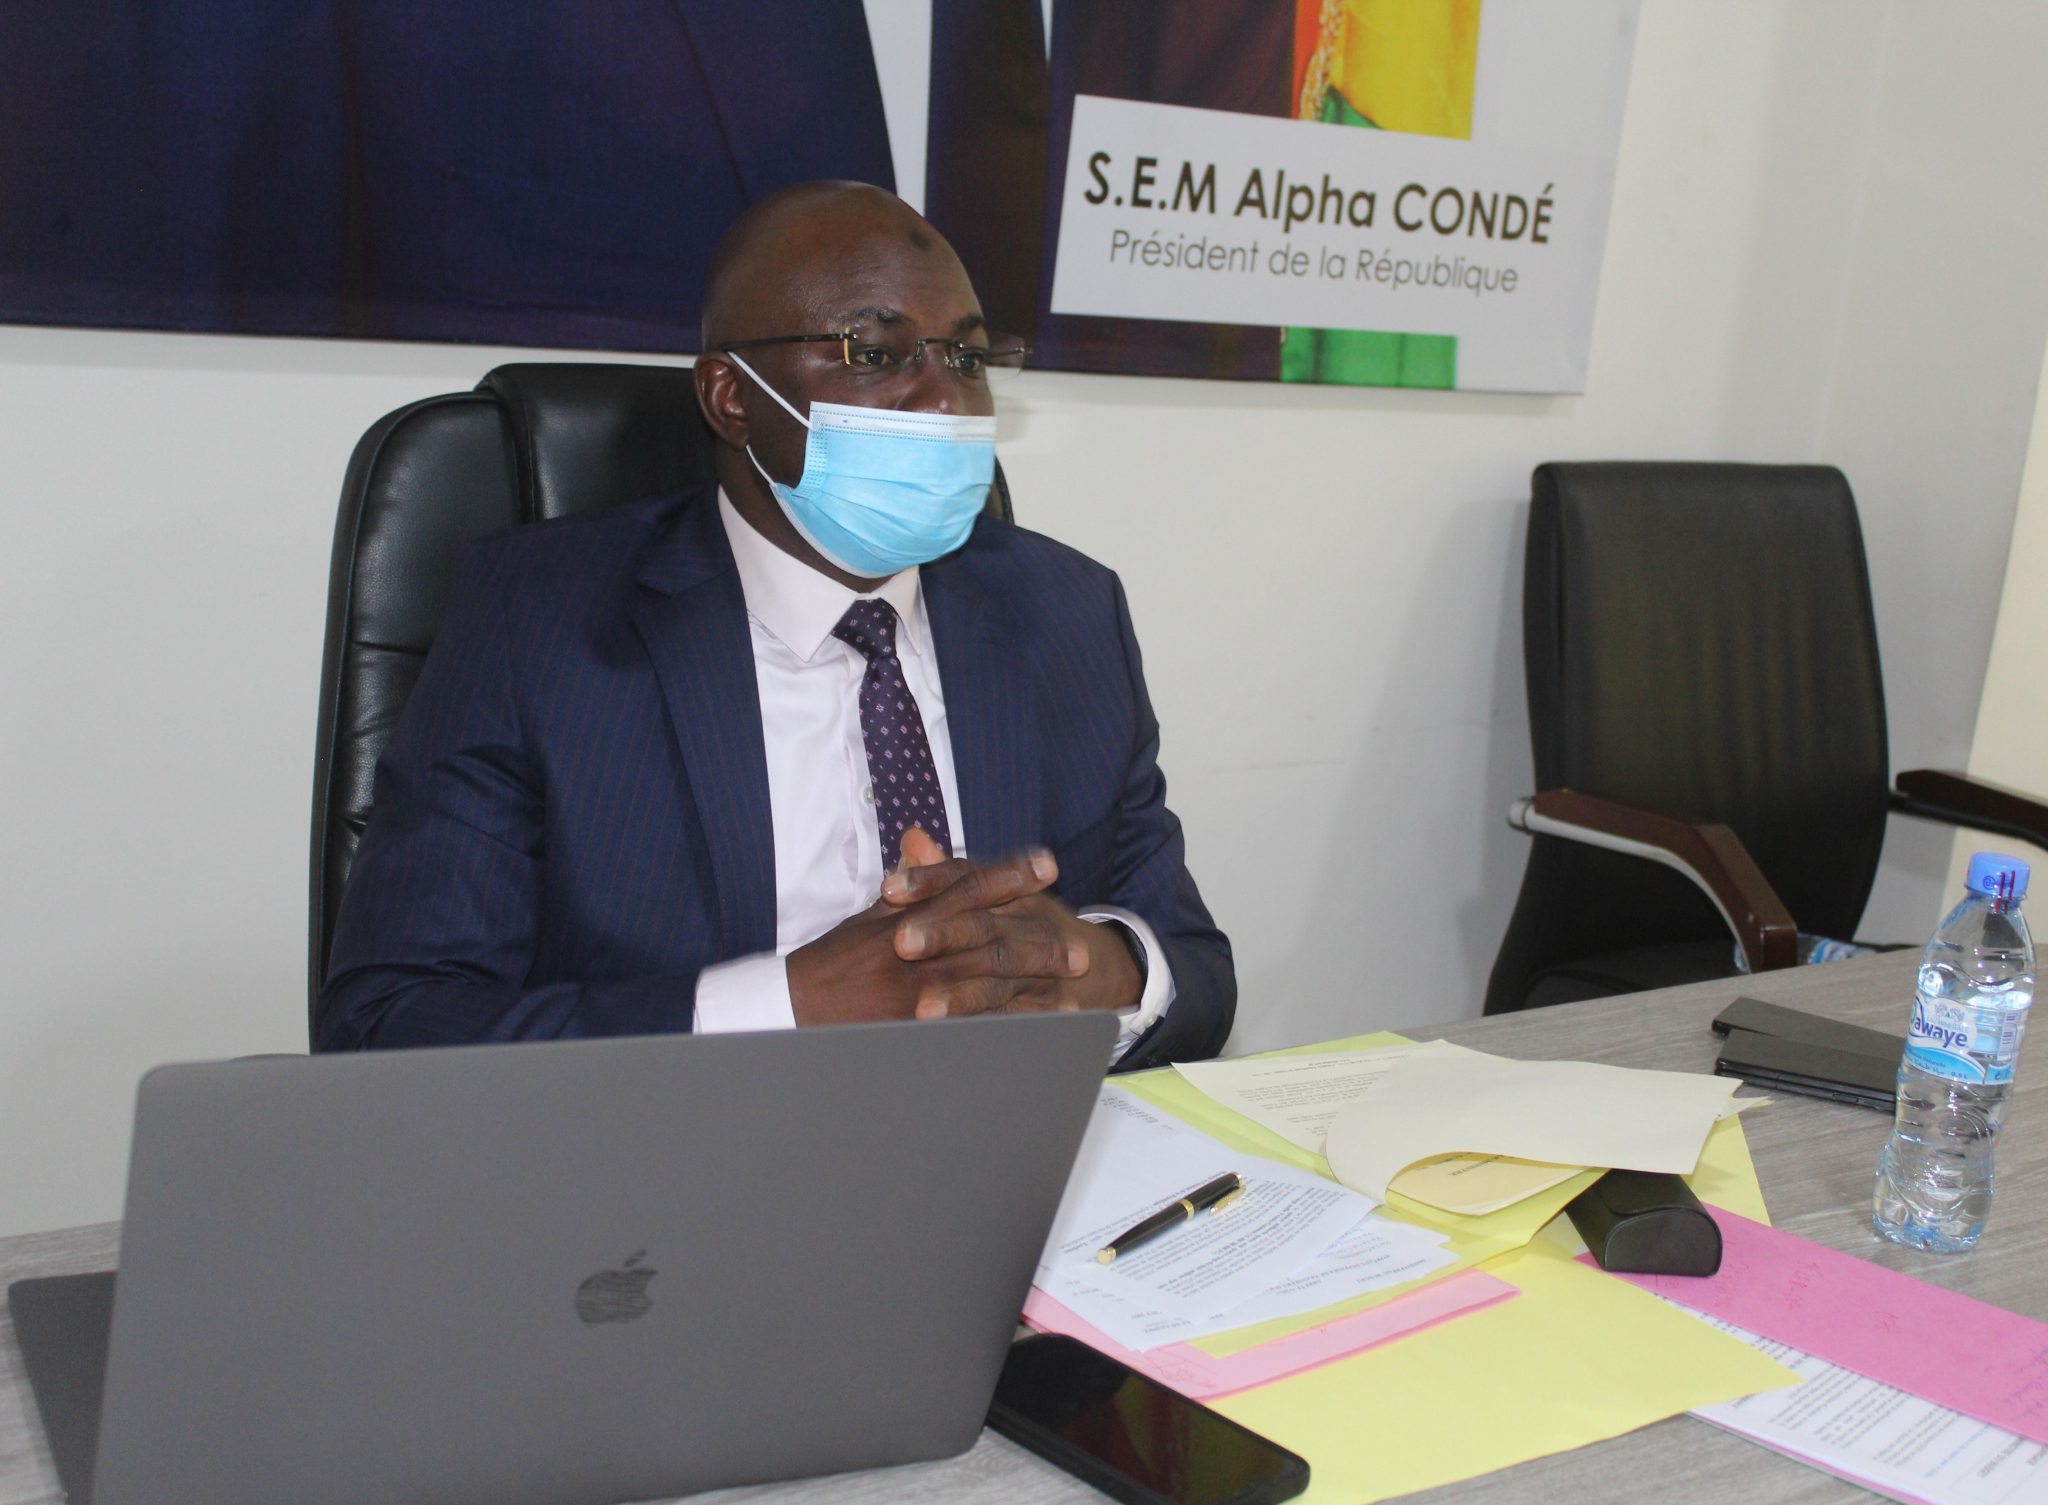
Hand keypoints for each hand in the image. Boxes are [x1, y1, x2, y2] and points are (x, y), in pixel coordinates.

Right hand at [785, 831, 1092, 1026]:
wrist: (795, 1005)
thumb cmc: (832, 961)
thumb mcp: (867, 914)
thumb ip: (906, 883)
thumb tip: (922, 841)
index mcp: (909, 913)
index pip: (968, 885)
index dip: (1011, 874)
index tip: (1047, 865)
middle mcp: (920, 946)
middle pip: (990, 933)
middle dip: (1038, 937)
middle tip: (1078, 942)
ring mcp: (921, 987)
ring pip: (990, 980)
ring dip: (1035, 982)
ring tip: (1074, 987)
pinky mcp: (918, 1023)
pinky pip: (974, 1024)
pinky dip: (1009, 1022)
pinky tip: (1041, 1026)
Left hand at [881, 834, 1142, 1020]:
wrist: (1084, 960)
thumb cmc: (1016, 922)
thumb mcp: (983, 892)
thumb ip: (942, 870)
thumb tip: (911, 837)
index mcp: (1004, 889)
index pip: (964, 876)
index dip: (926, 880)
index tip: (888, 889)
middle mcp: (1025, 918)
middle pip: (981, 922)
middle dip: (942, 932)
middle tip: (900, 943)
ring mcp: (1041, 960)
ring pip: (999, 973)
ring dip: (963, 994)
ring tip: (923, 1009)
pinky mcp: (1048, 999)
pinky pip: (1018, 1016)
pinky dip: (994, 1027)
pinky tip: (962, 1040)